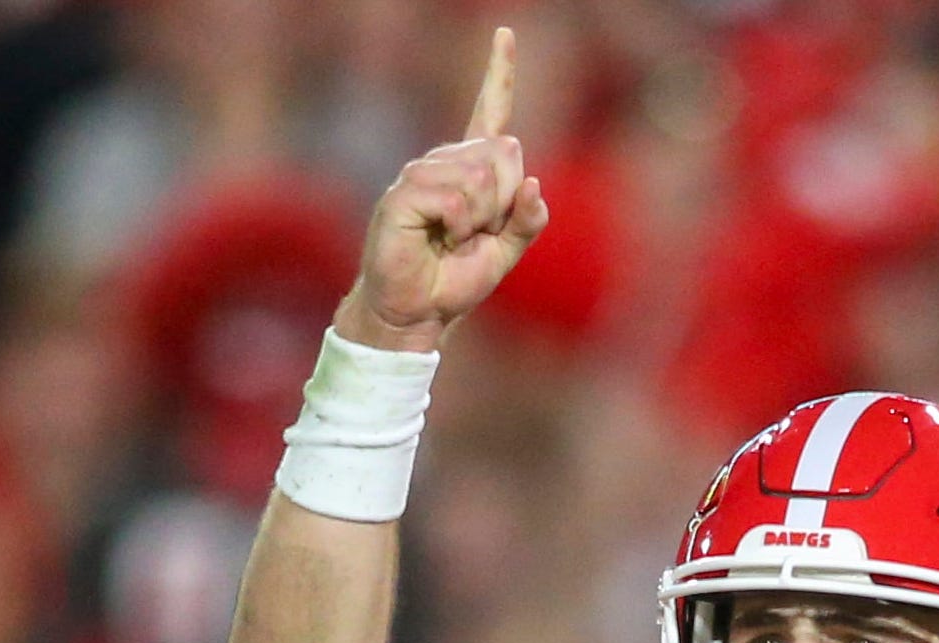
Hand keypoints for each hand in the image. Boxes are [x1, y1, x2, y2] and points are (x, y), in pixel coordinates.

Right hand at [334, 27, 548, 353]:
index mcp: (470, 171)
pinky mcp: (404, 193)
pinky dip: (459, 226)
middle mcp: (445, 163)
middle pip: (504, 154)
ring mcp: (422, 174)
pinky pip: (455, 198)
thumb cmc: (454, 281)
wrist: (418, 312)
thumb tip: (534, 183)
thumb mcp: (504, 253)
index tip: (505, 33)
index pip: (489, 113)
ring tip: (454, 241)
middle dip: (504, 203)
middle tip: (477, 235)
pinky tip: (441, 240)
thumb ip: (527, 221)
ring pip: (481, 177)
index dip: (498, 74)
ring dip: (480, 219)